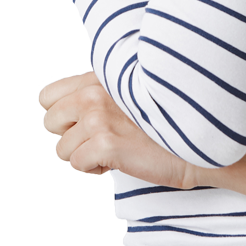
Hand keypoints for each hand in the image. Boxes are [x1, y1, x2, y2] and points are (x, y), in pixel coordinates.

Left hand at [39, 71, 195, 189]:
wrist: (195, 140)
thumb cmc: (167, 119)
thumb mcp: (131, 90)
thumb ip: (101, 92)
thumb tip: (73, 110)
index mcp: (100, 77)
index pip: (49, 96)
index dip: (64, 114)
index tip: (84, 122)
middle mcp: (95, 93)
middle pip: (50, 122)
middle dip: (71, 135)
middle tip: (100, 137)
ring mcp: (99, 117)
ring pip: (62, 149)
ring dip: (85, 155)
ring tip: (115, 148)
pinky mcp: (106, 144)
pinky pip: (77, 164)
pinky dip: (96, 168)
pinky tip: (119, 159)